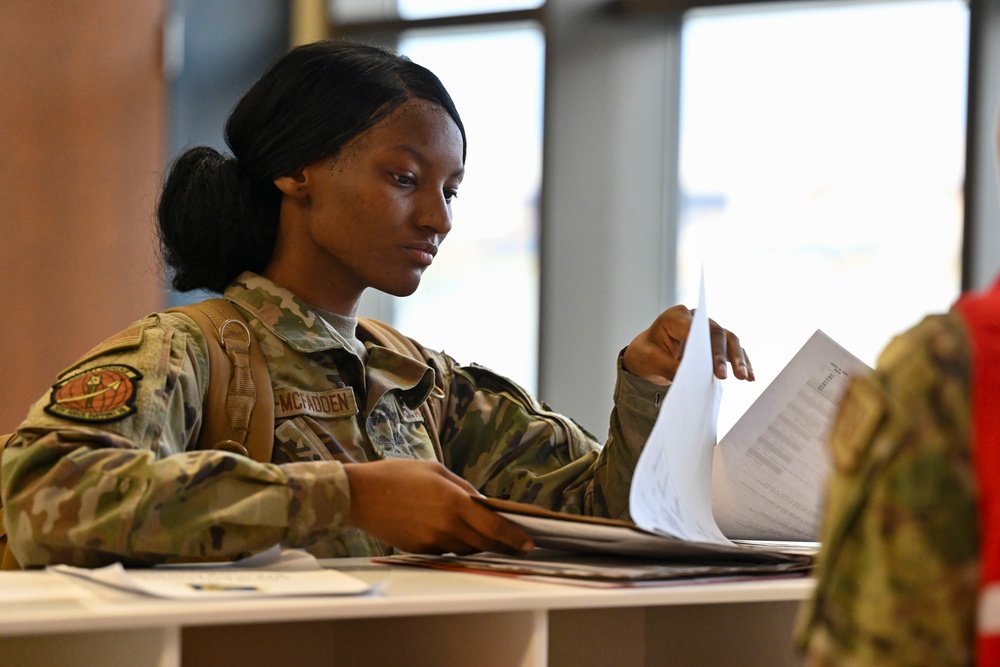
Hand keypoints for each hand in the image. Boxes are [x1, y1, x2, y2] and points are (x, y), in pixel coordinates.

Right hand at [342, 459, 533, 555]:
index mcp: (454, 502)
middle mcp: (447, 526)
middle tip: (517, 544)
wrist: (360, 495)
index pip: (494, 526)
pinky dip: (455, 544)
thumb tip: (482, 503)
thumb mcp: (435, 471)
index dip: (514, 536)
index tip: (528, 542)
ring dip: (478, 543)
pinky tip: (453, 532)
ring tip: (486, 535)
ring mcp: (433, 541)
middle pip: (484, 543)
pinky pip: (446, 550)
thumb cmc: (397, 475)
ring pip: (466, 548)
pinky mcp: (420, 550)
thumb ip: (462, 488)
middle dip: (503, 545)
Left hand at [621, 305, 753, 384]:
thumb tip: (693, 381)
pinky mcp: (715, 341)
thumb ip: (670, 368)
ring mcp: (707, 328)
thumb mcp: (651, 361)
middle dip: (723, 356)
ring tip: (745, 377)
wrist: (648, 351)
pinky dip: (741, 361)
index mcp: (676, 317)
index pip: (696, 329)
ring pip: (729, 339)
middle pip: (716, 333)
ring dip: (738, 359)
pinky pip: (732, 349)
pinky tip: (749, 376)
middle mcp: (695, 318)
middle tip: (727, 376)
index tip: (714, 370)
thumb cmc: (647, 352)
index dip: (707, 349)